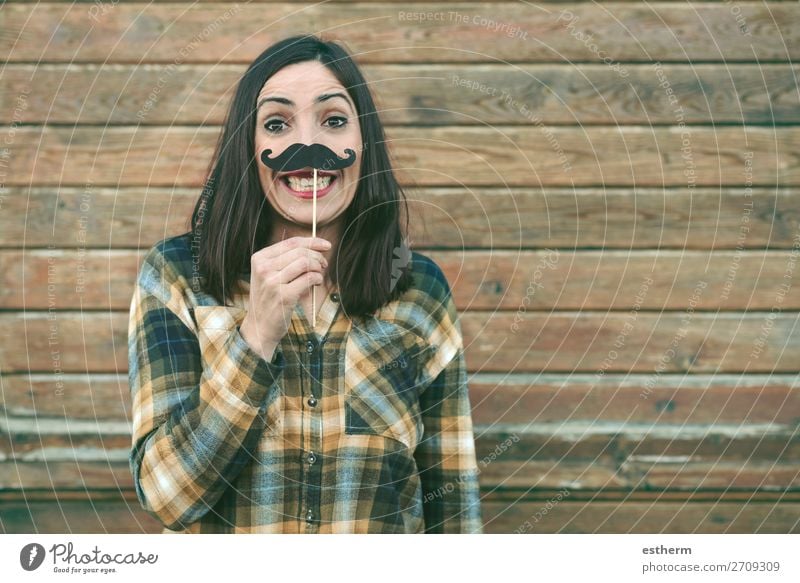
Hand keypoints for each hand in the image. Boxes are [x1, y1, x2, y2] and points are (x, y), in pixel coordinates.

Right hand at [239, 236, 330, 359]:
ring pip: (306, 263)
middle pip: (300, 252)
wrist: (259, 327)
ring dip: (318, 268)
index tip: (326, 245)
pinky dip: (317, 279)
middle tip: (323, 265)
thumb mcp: (268, 275)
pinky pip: (309, 278)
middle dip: (317, 256)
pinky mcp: (284, 296)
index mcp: (259, 258)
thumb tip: (314, 247)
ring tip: (318, 276)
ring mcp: (272, 282)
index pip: (291, 243)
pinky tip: (316, 284)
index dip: (312, 241)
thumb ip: (285, 260)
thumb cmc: (268, 299)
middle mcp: (264, 268)